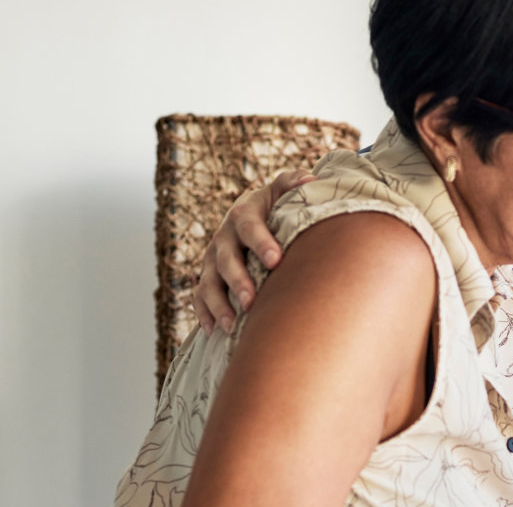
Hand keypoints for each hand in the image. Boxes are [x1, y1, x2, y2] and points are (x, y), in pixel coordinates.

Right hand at [191, 168, 315, 331]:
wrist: (250, 215)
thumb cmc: (275, 206)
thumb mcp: (283, 189)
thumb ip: (295, 183)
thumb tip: (312, 181)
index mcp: (243, 214)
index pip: (250, 227)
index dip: (261, 242)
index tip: (276, 260)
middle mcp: (223, 237)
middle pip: (226, 260)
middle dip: (238, 281)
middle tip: (251, 301)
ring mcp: (212, 259)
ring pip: (209, 282)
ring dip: (219, 304)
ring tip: (231, 324)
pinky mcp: (208, 278)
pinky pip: (199, 297)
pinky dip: (204, 314)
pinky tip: (214, 332)